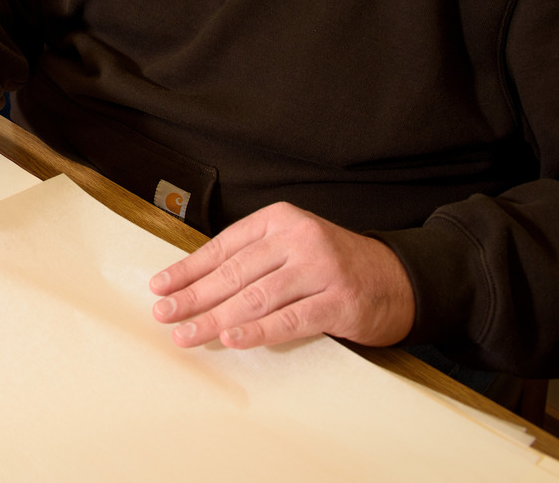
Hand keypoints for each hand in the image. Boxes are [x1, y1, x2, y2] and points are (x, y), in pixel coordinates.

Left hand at [150, 202, 414, 350]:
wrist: (397, 278)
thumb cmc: (333, 265)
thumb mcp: (292, 246)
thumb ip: (253, 258)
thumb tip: (194, 283)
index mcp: (280, 220)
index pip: (223, 246)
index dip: (188, 269)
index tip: (160, 287)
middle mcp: (298, 239)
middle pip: (235, 272)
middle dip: (194, 296)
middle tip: (164, 314)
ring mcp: (320, 269)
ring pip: (256, 297)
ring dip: (215, 318)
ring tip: (187, 333)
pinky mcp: (338, 302)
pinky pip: (289, 319)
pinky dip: (257, 331)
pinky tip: (233, 339)